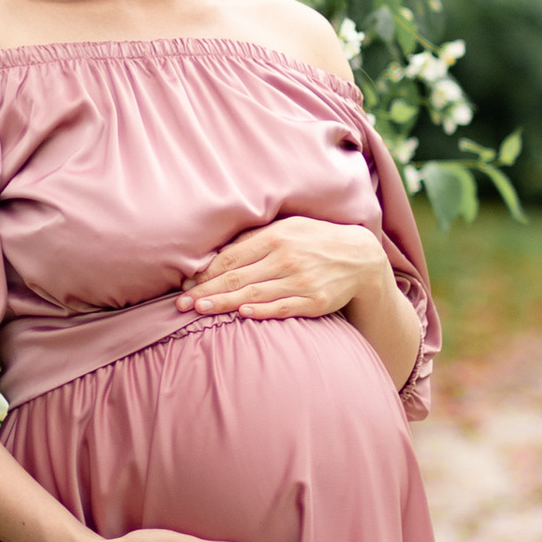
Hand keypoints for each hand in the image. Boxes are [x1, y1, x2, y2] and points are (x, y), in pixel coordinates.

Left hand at [173, 214, 388, 322]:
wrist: (360, 257)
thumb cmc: (314, 240)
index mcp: (276, 237)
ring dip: (225, 304)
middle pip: (238, 277)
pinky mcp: (315, 301)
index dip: (206, 272)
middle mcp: (286, 258)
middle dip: (207, 291)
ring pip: (255, 294)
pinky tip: (242, 314)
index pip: (232, 257)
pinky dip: (261, 312)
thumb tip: (216, 254)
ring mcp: (301, 281)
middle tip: (182, 304)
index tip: (186, 285)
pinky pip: (283, 308)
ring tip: (200, 311)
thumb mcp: (287, 227)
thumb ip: (254, 239)